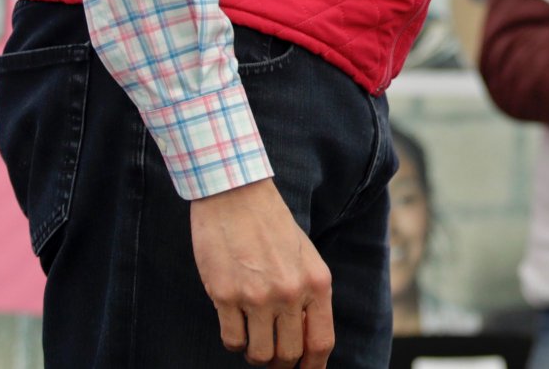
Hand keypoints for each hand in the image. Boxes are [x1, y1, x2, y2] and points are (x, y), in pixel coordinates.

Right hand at [190, 178, 334, 368]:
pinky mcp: (226, 296)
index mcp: (317, 282)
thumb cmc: (272, 225)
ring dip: (255, 354)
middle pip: (289, 355)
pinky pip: (232, 340)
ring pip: (259, 354)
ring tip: (253, 339)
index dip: (313, 367)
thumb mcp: (305, 257)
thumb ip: (309, 295)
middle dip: (281, 364)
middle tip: (273, 357)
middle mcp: (291, 293)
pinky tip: (235, 326)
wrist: (237, 196)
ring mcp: (258, 296)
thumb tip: (305, 337)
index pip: (321, 342)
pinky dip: (234, 341)